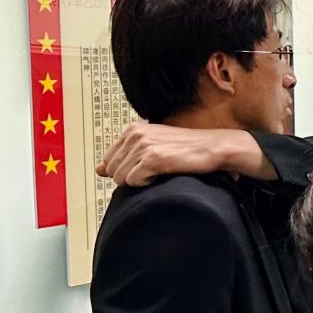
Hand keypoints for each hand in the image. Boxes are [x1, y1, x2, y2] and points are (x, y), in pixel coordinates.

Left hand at [97, 124, 245, 186]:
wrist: (214, 148)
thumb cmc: (187, 149)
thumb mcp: (152, 146)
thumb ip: (124, 156)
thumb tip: (98, 169)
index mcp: (133, 129)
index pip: (108, 159)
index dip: (123, 169)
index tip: (141, 169)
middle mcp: (135, 134)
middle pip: (112, 170)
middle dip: (129, 177)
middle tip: (152, 173)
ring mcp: (143, 145)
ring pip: (121, 178)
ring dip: (139, 180)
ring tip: (158, 173)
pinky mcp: (152, 158)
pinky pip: (134, 181)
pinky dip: (146, 183)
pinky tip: (161, 175)